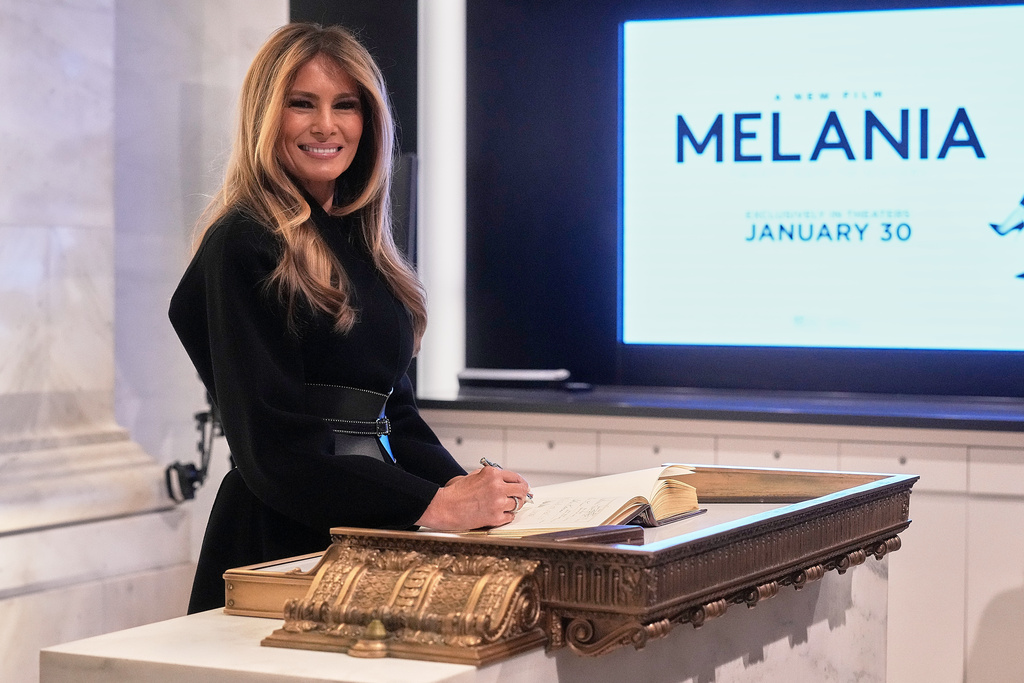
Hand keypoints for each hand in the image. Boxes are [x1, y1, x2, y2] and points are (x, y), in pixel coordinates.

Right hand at [416, 466, 530, 529]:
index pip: (516, 477)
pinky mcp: (495, 517)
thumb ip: (491, 475)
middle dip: (522, 494)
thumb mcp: (474, 475)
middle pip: (522, 490)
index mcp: (492, 474)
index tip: (523, 487)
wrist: (445, 508)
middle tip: (521, 498)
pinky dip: (507, 516)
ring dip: (514, 506)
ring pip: (517, 504)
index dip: (521, 483)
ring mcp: (498, 503)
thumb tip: (508, 480)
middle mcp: (497, 487)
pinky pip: (510, 517)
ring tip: (505, 506)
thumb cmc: (457, 492)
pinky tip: (500, 514)